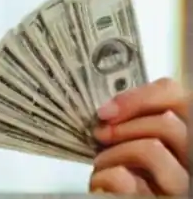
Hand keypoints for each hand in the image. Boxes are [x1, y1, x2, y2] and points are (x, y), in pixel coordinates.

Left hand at [89, 78, 188, 194]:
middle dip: (124, 126)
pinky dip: (104, 175)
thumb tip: (111, 109)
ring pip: (152, 149)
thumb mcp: (138, 141)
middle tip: (101, 133)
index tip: (108, 110)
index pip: (180, 98)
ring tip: (102, 161)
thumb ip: (139, 120)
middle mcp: (192, 163)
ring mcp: (180, 187)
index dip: (140, 97)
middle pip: (168, 123)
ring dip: (114, 151)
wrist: (116, 197)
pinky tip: (102, 181)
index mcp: (188, 140)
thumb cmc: (128, 173)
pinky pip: (124, 179)